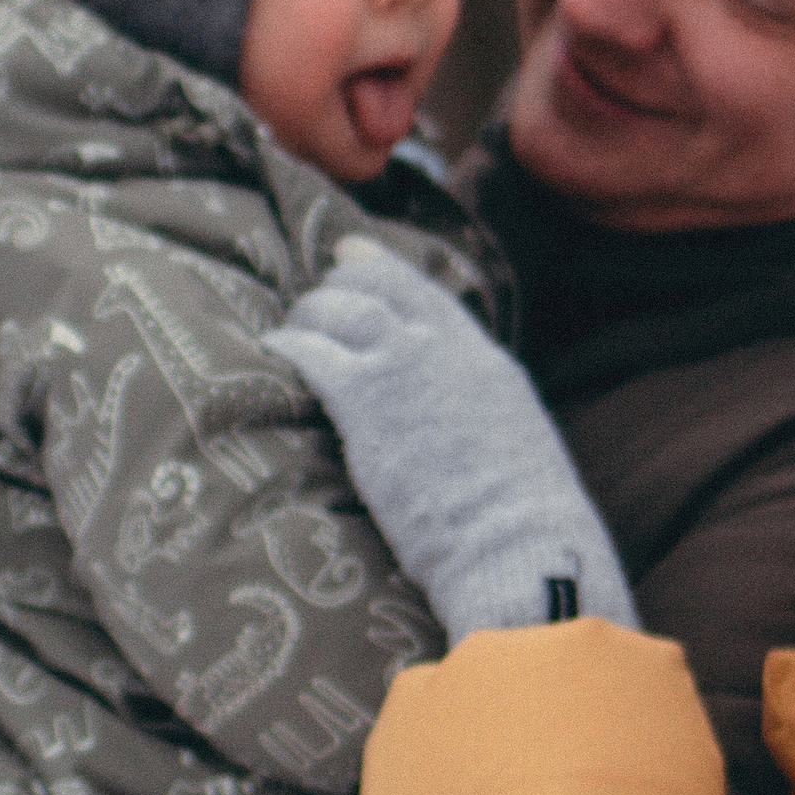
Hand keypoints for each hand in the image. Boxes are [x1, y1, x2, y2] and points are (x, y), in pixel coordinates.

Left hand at [269, 242, 638, 640]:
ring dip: (311, 314)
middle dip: (339, 286)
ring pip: (342, 311)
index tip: (352, 253)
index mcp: (483, 362)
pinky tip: (273, 348)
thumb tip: (467, 422)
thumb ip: (480, 411)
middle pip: (378, 288)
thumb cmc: (520, 521)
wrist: (513, 542)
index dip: (382, 267)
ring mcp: (403, 371)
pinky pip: (315, 353)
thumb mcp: (513, 443)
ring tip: (292, 328)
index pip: (426, 294)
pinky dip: (290, 345)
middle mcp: (443, 351)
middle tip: (317, 298)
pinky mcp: (364, 403)